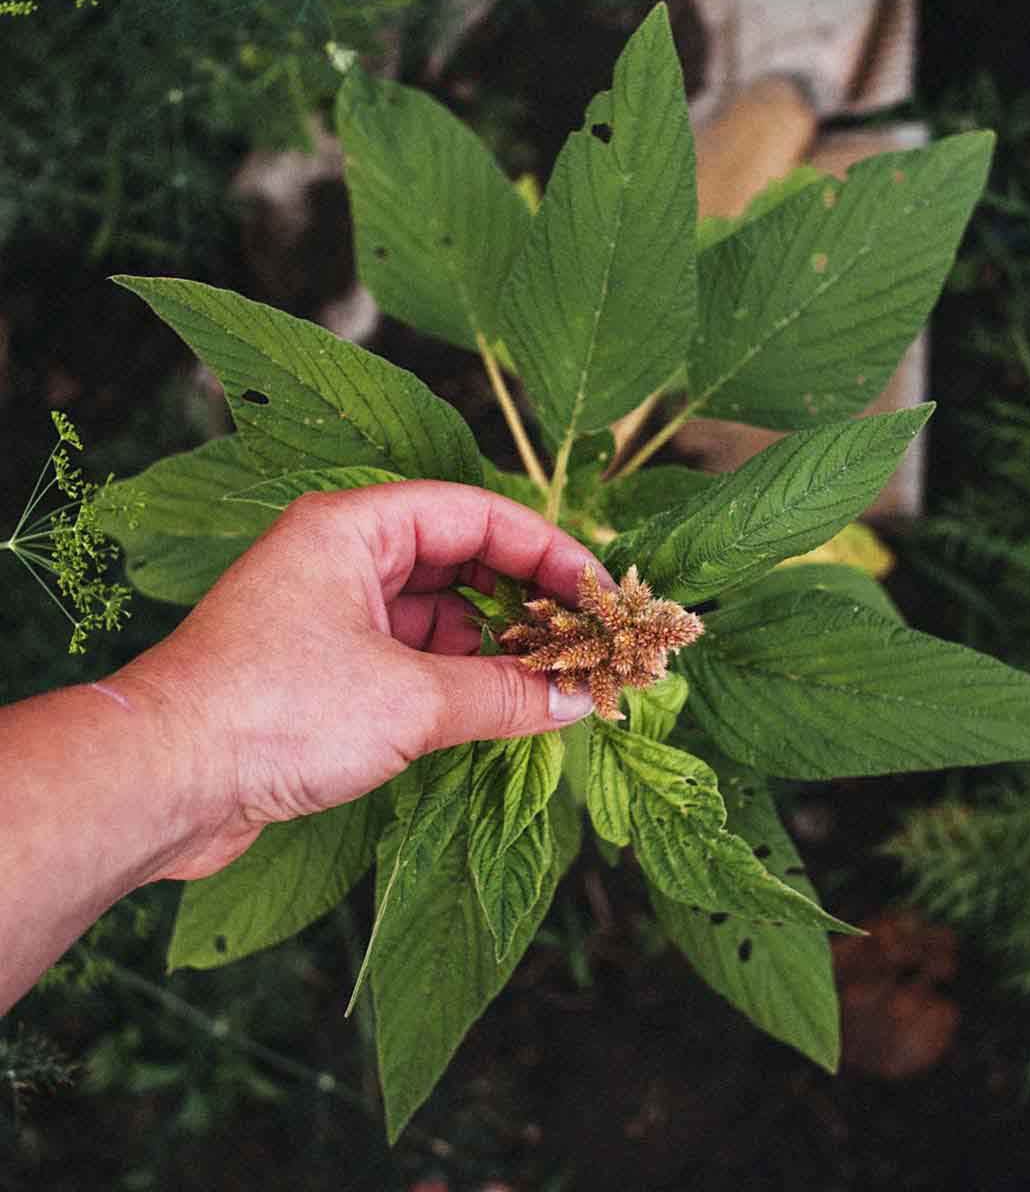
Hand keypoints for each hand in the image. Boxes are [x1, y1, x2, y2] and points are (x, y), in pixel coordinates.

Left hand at [112, 481, 608, 880]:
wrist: (161, 783)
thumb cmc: (271, 713)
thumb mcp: (411, 700)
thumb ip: (506, 693)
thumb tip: (577, 698)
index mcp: (355, 528)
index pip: (477, 515)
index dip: (548, 550)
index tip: (599, 592)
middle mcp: (342, 560)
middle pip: (461, 559)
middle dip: (526, 598)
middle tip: (586, 636)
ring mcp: (332, 615)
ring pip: (439, 614)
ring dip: (497, 645)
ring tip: (558, 678)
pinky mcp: (326, 671)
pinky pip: (414, 658)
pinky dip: (461, 679)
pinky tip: (504, 706)